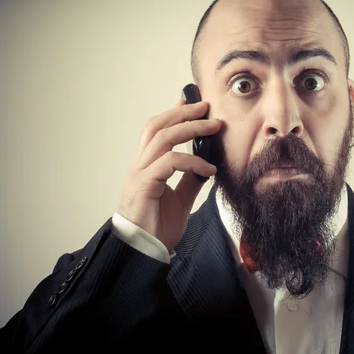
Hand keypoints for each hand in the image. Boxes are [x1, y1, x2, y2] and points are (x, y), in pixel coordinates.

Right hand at [117, 99, 221, 250]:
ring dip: (190, 129)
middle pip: (158, 126)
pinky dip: (191, 162)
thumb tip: (206, 166)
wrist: (144, 252)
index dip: (174, 113)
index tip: (192, 101)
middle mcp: (140, 165)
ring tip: (213, 127)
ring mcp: (139, 173)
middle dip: (183, 113)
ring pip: (162, 138)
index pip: (157, 131)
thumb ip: (190, 181)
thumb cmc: (157, 227)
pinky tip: (208, 169)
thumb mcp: (181, 199)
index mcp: (147, 166)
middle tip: (206, 107)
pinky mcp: (143, 185)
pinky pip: (168, 163)